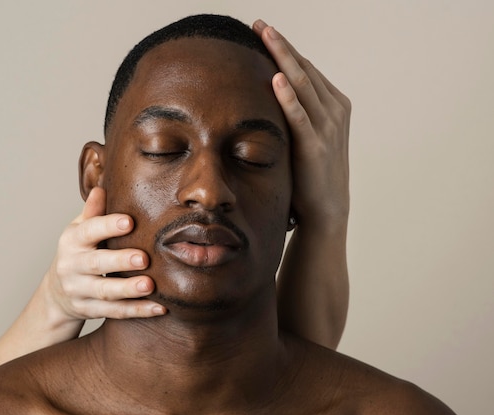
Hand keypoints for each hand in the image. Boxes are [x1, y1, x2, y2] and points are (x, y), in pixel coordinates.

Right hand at [44, 186, 165, 324]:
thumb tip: (102, 188)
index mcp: (72, 241)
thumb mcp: (79, 231)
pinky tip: (159, 308)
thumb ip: (92, 213)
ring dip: (128, 290)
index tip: (129, 222)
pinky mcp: (89, 310)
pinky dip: (137, 311)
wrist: (56, 294)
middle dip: (120, 261)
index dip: (107, 226)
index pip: (89, 232)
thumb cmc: (78, 254)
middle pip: (97, 263)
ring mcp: (79, 290)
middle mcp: (72, 266)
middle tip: (144, 258)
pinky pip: (115, 312)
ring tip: (150, 285)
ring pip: (105, 291)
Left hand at [253, 20, 349, 232]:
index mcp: (335, 105)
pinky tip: (275, 78)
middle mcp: (335, 111)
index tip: (263, 31)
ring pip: (303, 84)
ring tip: (265, 35)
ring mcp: (328, 127)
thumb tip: (269, 93)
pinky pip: (300, 116)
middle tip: (259, 24)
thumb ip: (296, 113)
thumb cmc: (311, 174)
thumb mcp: (308, 135)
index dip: (285, 48)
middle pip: (304, 68)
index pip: (306, 68)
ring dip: (283, 58)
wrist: (326, 210)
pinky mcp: (315, 146)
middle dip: (281, 45)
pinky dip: (288, 96)